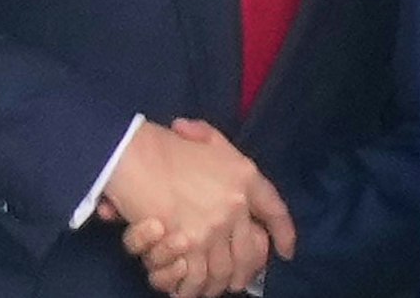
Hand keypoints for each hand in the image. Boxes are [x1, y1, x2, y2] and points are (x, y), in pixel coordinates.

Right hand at [102, 119, 294, 295]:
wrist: (132, 154)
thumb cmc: (163, 145)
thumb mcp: (202, 136)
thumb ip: (211, 141)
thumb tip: (199, 138)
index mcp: (244, 177)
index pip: (275, 211)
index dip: (284, 233)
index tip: (286, 251)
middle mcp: (235, 205)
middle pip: (250, 253)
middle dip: (246, 272)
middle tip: (237, 282)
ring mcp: (213, 227)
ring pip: (223, 270)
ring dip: (216, 284)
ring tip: (210, 289)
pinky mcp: (188, 244)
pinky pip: (197, 277)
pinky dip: (192, 288)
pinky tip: (187, 290)